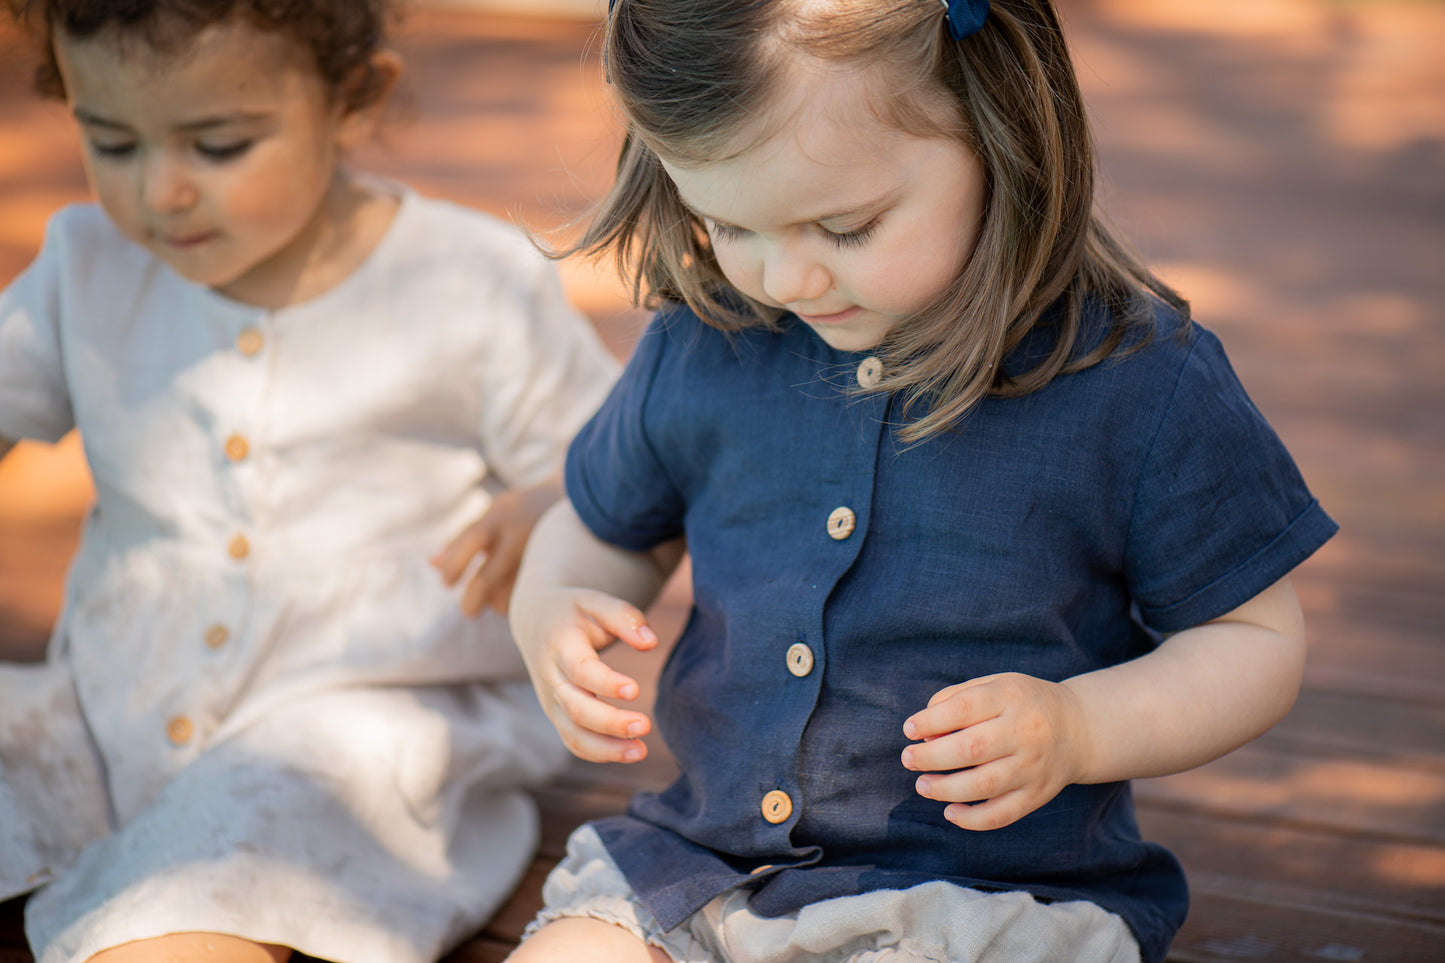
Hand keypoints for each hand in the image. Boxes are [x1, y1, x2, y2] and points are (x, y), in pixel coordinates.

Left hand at [432, 479, 562, 615]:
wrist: (578, 501)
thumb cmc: (523, 511)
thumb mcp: (493, 513)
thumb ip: (463, 537)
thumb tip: (432, 564)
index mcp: (501, 516)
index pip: (469, 541)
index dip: (453, 566)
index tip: (447, 583)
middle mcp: (520, 535)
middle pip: (487, 580)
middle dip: (472, 602)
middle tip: (469, 611)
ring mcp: (540, 555)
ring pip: (508, 596)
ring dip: (495, 604)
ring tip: (492, 602)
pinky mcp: (556, 571)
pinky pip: (529, 600)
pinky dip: (516, 604)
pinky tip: (513, 599)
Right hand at [514, 587, 658, 762]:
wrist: (535, 621)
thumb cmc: (574, 611)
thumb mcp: (596, 601)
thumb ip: (624, 617)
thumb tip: (650, 642)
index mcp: (560, 645)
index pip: (581, 670)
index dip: (606, 683)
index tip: (635, 690)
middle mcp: (552, 678)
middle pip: (577, 709)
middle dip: (610, 723)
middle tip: (645, 725)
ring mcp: (552, 701)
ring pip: (573, 734)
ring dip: (606, 749)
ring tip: (641, 751)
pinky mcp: (558, 716)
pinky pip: (575, 742)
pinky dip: (600, 753)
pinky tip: (630, 752)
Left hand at [900, 672, 1090, 830]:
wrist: (1078, 728)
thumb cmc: (1020, 704)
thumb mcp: (994, 685)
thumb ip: (955, 698)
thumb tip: (923, 732)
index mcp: (1010, 697)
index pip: (965, 708)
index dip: (931, 720)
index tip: (909, 730)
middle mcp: (1025, 731)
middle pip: (971, 749)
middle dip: (931, 757)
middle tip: (908, 759)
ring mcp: (1033, 766)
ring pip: (984, 785)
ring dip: (945, 789)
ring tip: (923, 785)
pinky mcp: (1037, 795)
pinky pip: (1002, 814)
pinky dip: (972, 819)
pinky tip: (950, 812)